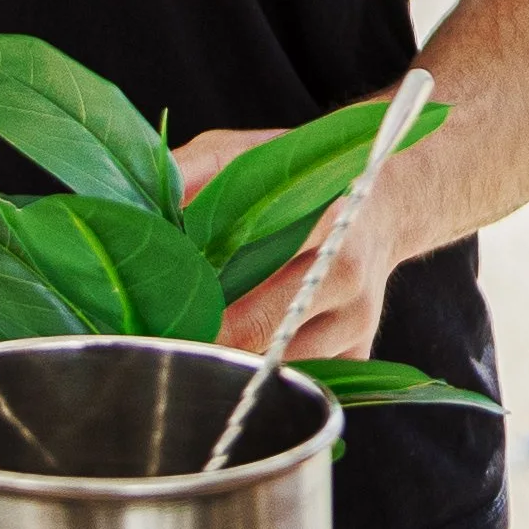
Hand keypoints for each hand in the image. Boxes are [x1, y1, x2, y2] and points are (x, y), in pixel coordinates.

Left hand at [178, 122, 400, 361]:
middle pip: (265, 326)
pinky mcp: (361, 347)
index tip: (164, 306)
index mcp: (322, 219)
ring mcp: (357, 317)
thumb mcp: (249, 150)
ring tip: (194, 349)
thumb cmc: (305, 176)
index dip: (205, 295)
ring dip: (237, 361)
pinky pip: (306, 378)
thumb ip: (197, 170)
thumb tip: (142, 204)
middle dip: (211, 337)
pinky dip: (270, 376)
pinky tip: (243, 361)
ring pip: (282, 361)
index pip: (256, 270)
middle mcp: (346, 272)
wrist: (386, 198)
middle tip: (166, 337)